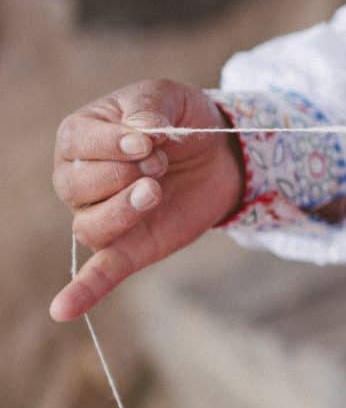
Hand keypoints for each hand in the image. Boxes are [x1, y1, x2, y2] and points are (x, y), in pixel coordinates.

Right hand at [50, 80, 242, 323]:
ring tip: (155, 190)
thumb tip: (140, 133)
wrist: (221, 153)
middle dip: (122, 173)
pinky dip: (81, 293)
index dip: (112, 143)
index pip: (76, 143)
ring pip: (89, 225)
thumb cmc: (183, 120)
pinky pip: (97, 275)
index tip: (149, 139)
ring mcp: (103, 216)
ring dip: (122, 210)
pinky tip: (63, 311)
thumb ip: (149, 108)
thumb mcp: (169, 96)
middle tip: (160, 162)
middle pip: (75, 186)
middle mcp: (80, 179)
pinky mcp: (130, 248)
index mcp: (81, 136)